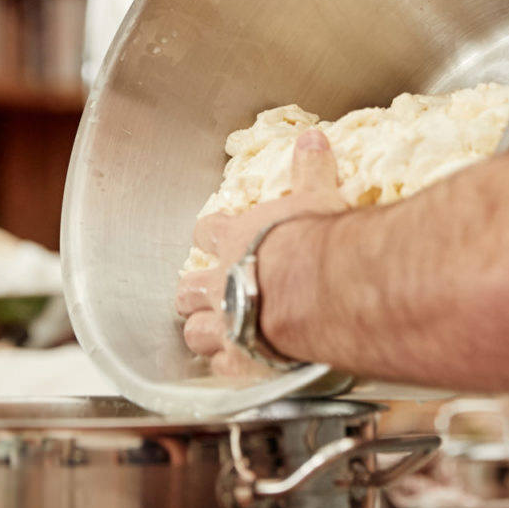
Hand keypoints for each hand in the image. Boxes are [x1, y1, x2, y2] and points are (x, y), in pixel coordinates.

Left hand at [177, 130, 347, 376]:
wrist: (319, 289)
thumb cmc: (316, 240)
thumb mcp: (316, 196)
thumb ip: (310, 171)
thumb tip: (311, 139)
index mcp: (235, 240)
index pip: (209, 232)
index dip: (210, 236)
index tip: (215, 237)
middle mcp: (221, 282)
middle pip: (189, 288)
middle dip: (192, 292)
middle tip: (202, 294)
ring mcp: (228, 324)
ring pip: (194, 332)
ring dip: (201, 332)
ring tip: (211, 334)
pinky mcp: (243, 361)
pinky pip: (224, 368)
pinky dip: (229, 368)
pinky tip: (239, 369)